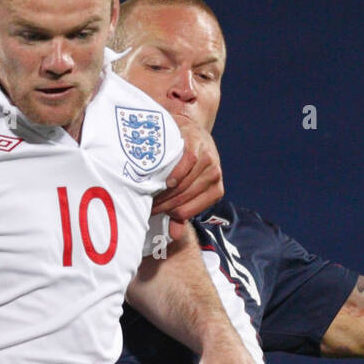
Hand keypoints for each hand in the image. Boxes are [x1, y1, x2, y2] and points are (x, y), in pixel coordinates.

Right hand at [154, 121, 222, 240]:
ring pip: (185, 184)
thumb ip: (182, 212)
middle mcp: (215, 175)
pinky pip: (186, 165)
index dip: (170, 214)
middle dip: (165, 204)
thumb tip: (175, 235)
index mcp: (216, 190)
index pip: (188, 210)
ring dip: (167, 192)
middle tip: (148, 206)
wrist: (190, 129)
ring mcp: (208, 160)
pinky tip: (165, 179)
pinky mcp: (198, 146)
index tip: (154, 214)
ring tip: (151, 194)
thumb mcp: (188, 187)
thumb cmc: (187, 163)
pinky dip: (175, 174)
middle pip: (185, 198)